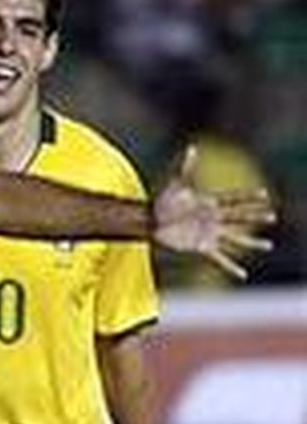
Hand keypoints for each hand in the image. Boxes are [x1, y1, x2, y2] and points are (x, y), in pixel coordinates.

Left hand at [152, 147, 275, 278]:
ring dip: (251, 243)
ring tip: (267, 246)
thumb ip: (186, 167)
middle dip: (255, 217)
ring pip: (235, 239)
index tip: (264, 194)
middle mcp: (213, 219)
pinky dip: (230, 266)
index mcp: (210, 203)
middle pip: (238, 218)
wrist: (152, 221)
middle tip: (272, 216)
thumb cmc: (164, 202)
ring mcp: (210, 234)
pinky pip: (220, 258)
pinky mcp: (202, 247)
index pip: (233, 199)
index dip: (248, 197)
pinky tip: (242, 274)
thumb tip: (192, 148)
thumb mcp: (176, 184)